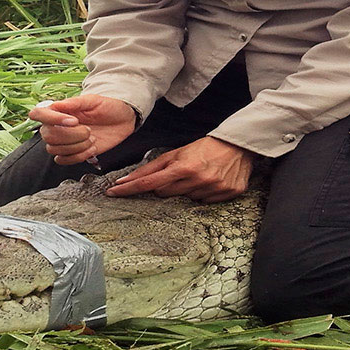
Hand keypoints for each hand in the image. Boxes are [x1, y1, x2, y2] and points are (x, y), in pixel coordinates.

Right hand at [28, 94, 136, 164]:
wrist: (123, 119)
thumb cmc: (108, 106)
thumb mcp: (93, 100)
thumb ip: (74, 103)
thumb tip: (56, 105)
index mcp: (60, 110)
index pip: (39, 114)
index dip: (52, 119)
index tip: (74, 121)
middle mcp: (59, 125)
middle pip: (48, 136)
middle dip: (71, 135)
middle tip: (89, 130)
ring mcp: (65, 140)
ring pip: (55, 150)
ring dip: (76, 146)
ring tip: (92, 138)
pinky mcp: (73, 152)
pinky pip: (63, 160)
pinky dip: (78, 157)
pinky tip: (92, 149)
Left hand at [106, 136, 254, 202]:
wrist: (237, 146)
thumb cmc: (203, 148)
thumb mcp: (176, 153)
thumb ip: (152, 167)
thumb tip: (127, 179)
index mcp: (182, 168)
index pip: (148, 183)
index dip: (129, 189)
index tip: (112, 193)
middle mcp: (197, 181)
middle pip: (164, 194)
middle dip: (165, 185)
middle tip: (177, 174)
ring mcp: (213, 190)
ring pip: (185, 199)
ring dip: (185, 190)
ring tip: (197, 175)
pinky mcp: (226, 195)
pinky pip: (203, 203)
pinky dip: (202, 194)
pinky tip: (209, 181)